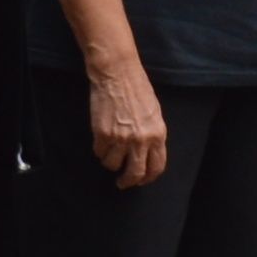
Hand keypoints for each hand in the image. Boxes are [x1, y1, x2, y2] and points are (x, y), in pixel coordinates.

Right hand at [85, 58, 169, 189]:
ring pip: (112, 165)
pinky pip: (99, 152)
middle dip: (128, 181)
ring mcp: (121, 138)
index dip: (147, 178)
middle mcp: (141, 140)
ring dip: (110, 162)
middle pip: (135, 173)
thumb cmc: (137, 89)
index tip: (140, 180)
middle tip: (122, 182)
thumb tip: (146, 154)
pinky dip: (99, 150)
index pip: (156, 167)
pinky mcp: (102, 134)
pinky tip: (101, 141)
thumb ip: (152, 135)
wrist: (117, 73)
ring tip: (110, 153)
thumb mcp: (154, 114)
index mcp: (157, 135)